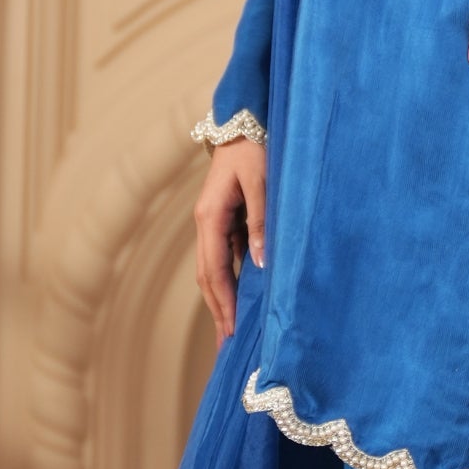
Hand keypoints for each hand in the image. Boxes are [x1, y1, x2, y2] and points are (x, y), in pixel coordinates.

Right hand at [194, 137, 265, 340]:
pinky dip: (231, 281)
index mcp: (210, 216)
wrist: (244, 121)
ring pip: (214, 269)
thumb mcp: (262, 183)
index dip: (223, 302)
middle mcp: (206, 223)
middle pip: (208, 276)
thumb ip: (261, 222)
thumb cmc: (254, 149)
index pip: (215, 269)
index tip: (231, 330)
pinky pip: (226, 257)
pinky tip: (241, 299)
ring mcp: (214, 222)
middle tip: (227, 346)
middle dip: (218, 311)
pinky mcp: (226, 219)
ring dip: (221, 300)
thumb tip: (261, 263)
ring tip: (231, 331)